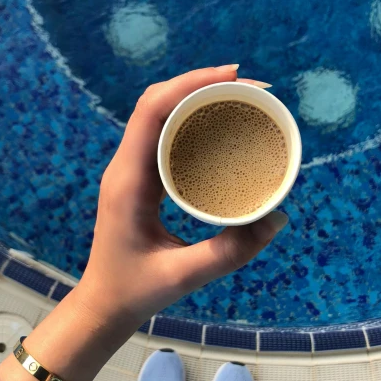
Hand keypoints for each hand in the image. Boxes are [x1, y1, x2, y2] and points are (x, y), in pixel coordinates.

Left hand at [0, 66, 286, 380]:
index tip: (233, 77)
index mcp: (129, 180)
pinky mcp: (140, 179)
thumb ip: (230, 251)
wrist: (104, 304)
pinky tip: (219, 129)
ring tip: (240, 99)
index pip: (152, 111)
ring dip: (196, 100)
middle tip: (250, 88)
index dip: (190, 83)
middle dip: (201, 85)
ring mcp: (131, 170)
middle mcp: (126, 166)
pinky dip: (191, 122)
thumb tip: (277, 217)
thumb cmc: (135, 291)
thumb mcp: (185, 274)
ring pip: (159, 116)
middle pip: (157, 103)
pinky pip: (163, 136)